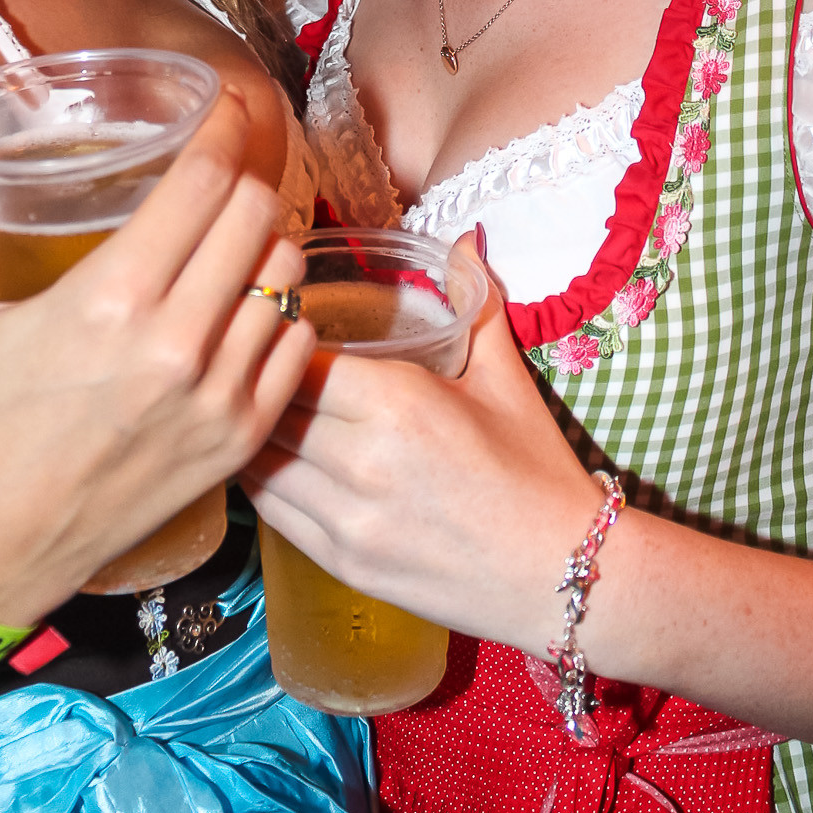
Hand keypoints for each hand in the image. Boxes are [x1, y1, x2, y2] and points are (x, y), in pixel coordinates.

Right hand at [0, 90, 312, 626]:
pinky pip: (297, 347)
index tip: (225, 106)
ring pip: (285, 278)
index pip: (203, 183)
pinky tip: (252, 301)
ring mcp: (216, 398)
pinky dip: (283, 312)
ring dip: (265, 242)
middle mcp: (175, 345)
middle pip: (254, 216)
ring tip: (236, 233)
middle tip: (223, 165)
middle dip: (242, 175)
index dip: (224, 129)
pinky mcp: (236, 440)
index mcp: (105, 301)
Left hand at [243, 234, 600, 651]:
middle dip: (257, 377)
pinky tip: (267, 454)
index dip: (281, 336)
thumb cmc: (535, 471)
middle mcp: (362, 461)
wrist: (563, 574)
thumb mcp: (504, 379)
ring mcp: (347, 519)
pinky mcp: (340, 562)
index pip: (299, 356)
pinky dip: (262, 477)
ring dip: (252, 427)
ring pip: (259, 458)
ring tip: (249, 403)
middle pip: (271, 403)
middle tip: (250, 356)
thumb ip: (476, 301)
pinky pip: (271, 510)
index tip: (280, 322)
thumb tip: (465, 238)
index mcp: (398, 404)